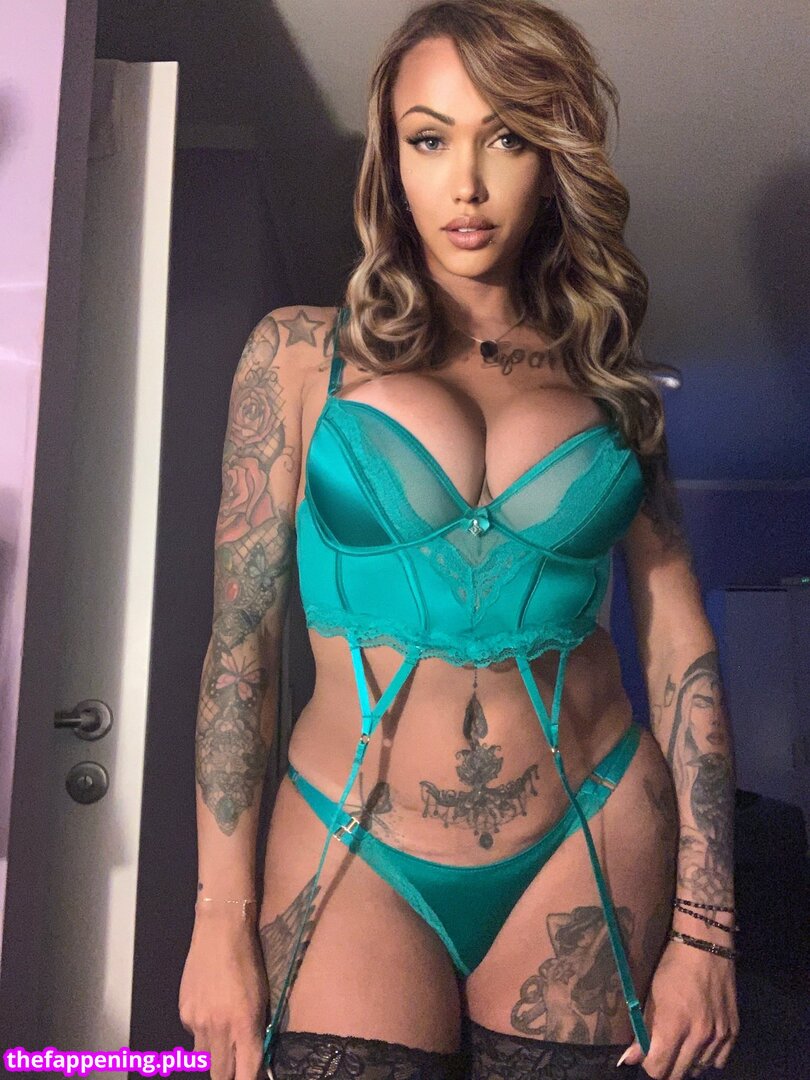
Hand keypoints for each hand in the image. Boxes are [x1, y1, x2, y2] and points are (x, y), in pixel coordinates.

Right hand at [179, 909, 268, 1079]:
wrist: (220, 933)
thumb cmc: (248, 962)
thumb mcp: (261, 998)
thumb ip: (255, 1030)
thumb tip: (253, 1054)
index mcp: (243, 1025)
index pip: (245, 1073)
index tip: (249, 1078)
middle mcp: (218, 1029)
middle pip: (220, 1074)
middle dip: (229, 1075)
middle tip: (236, 1066)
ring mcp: (197, 1023)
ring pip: (204, 1059)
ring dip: (215, 1057)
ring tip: (224, 1039)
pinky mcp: (183, 1013)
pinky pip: (194, 1036)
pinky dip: (203, 1033)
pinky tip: (210, 1013)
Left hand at [617, 939, 738, 1078]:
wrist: (706, 945)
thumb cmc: (673, 966)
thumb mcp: (652, 994)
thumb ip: (643, 1030)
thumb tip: (630, 1058)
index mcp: (675, 1026)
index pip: (659, 1069)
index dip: (649, 1065)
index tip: (646, 1055)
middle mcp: (699, 1036)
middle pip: (679, 1074)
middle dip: (666, 1066)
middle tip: (661, 1050)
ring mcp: (719, 1035)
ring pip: (699, 1069)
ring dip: (686, 1062)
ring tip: (680, 1044)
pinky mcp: (733, 1031)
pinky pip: (719, 1061)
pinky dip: (707, 1057)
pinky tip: (699, 1044)